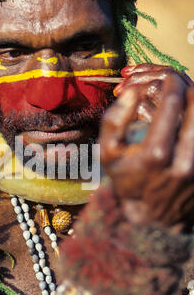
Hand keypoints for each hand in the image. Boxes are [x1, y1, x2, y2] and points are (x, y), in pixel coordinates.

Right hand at [100, 64, 193, 229]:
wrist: (153, 216)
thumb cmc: (128, 181)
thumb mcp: (108, 155)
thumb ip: (114, 120)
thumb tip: (131, 92)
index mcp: (156, 153)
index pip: (172, 103)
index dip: (170, 82)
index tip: (166, 77)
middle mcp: (184, 160)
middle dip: (189, 87)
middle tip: (180, 83)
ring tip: (188, 96)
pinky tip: (190, 116)